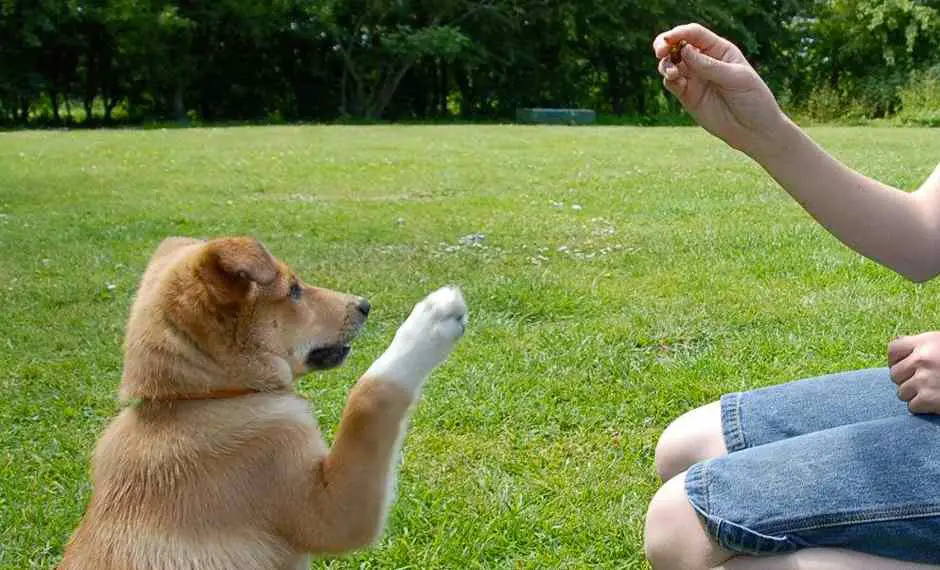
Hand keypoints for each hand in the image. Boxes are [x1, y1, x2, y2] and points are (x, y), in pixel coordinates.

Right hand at [652, 23, 788, 159]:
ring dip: (665, 64)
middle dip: (665, 45)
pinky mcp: (687, 95)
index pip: (695, 34)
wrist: (753, 129)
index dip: (680, 33)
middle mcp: (704, 61)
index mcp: (719, 50)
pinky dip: (668, 79)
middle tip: (660, 51)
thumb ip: (710, 66)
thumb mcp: (736, 78)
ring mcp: (694, 78)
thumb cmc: (753, 99)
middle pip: (678, 45)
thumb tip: (684, 51)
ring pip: (671, 64)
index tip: (669, 39)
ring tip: (671, 73)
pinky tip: (673, 80)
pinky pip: (672, 83)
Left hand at [888, 332, 939, 413]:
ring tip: (931, 391)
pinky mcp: (930, 399)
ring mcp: (925, 379)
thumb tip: (898, 352)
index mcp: (926, 342)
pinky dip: (923, 407)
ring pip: (901, 392)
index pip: (893, 349)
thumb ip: (921, 348)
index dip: (896, 360)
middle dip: (906, 380)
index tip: (905, 367)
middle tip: (923, 382)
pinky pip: (912, 406)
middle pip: (894, 374)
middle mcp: (922, 359)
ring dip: (914, 395)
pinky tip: (934, 402)